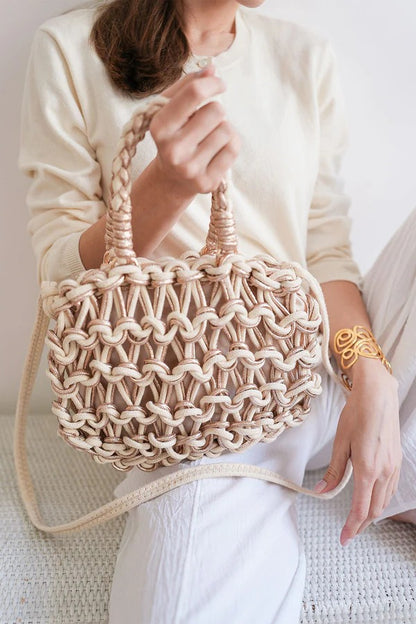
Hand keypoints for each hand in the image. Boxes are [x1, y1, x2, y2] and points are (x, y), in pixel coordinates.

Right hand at [149, 63, 240, 195]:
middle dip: (216, 111)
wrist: (171, 180)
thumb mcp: (171, 110)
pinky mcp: (206, 182)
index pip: (194, 93)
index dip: (212, 83)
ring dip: (223, 129)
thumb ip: (188, 87)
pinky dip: (230, 145)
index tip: (219, 84)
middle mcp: (173, 150)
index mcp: (159, 127)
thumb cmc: (174, 136)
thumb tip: (211, 68)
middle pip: (216, 111)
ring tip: (209, 138)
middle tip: (206, 123)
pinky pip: (233, 149)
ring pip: (227, 130)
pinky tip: (217, 151)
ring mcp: (190, 169)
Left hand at [314, 360, 401, 545]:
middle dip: (361, 524)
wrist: (378, 396)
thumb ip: (334, 471)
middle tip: (349, 533)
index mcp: (367, 469)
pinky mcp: (397, 460)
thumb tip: (322, 491)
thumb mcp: (340, 443)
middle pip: (375, 509)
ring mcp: (393, 466)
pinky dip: (381, 500)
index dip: (351, 526)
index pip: (360, 508)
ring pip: (385, 500)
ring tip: (359, 520)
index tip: (344, 539)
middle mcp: (384, 472)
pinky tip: (373, 499)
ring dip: (372, 514)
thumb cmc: (356, 415)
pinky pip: (391, 488)